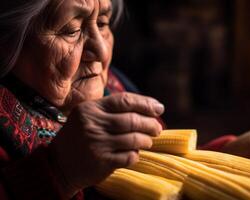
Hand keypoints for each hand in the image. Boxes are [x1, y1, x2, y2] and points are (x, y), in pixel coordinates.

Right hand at [49, 92, 163, 197]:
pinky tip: (134, 153)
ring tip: (148, 141)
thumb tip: (150, 107)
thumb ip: (113, 110)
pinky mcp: (101, 162)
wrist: (58, 164)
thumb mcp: (89, 116)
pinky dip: (136, 155)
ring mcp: (97, 144)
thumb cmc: (80, 137)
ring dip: (146, 140)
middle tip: (157, 128)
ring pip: (134, 139)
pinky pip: (129, 156)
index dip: (146, 103)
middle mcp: (93, 124)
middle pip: (132, 120)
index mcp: (90, 109)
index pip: (124, 100)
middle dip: (150, 124)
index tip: (159, 108)